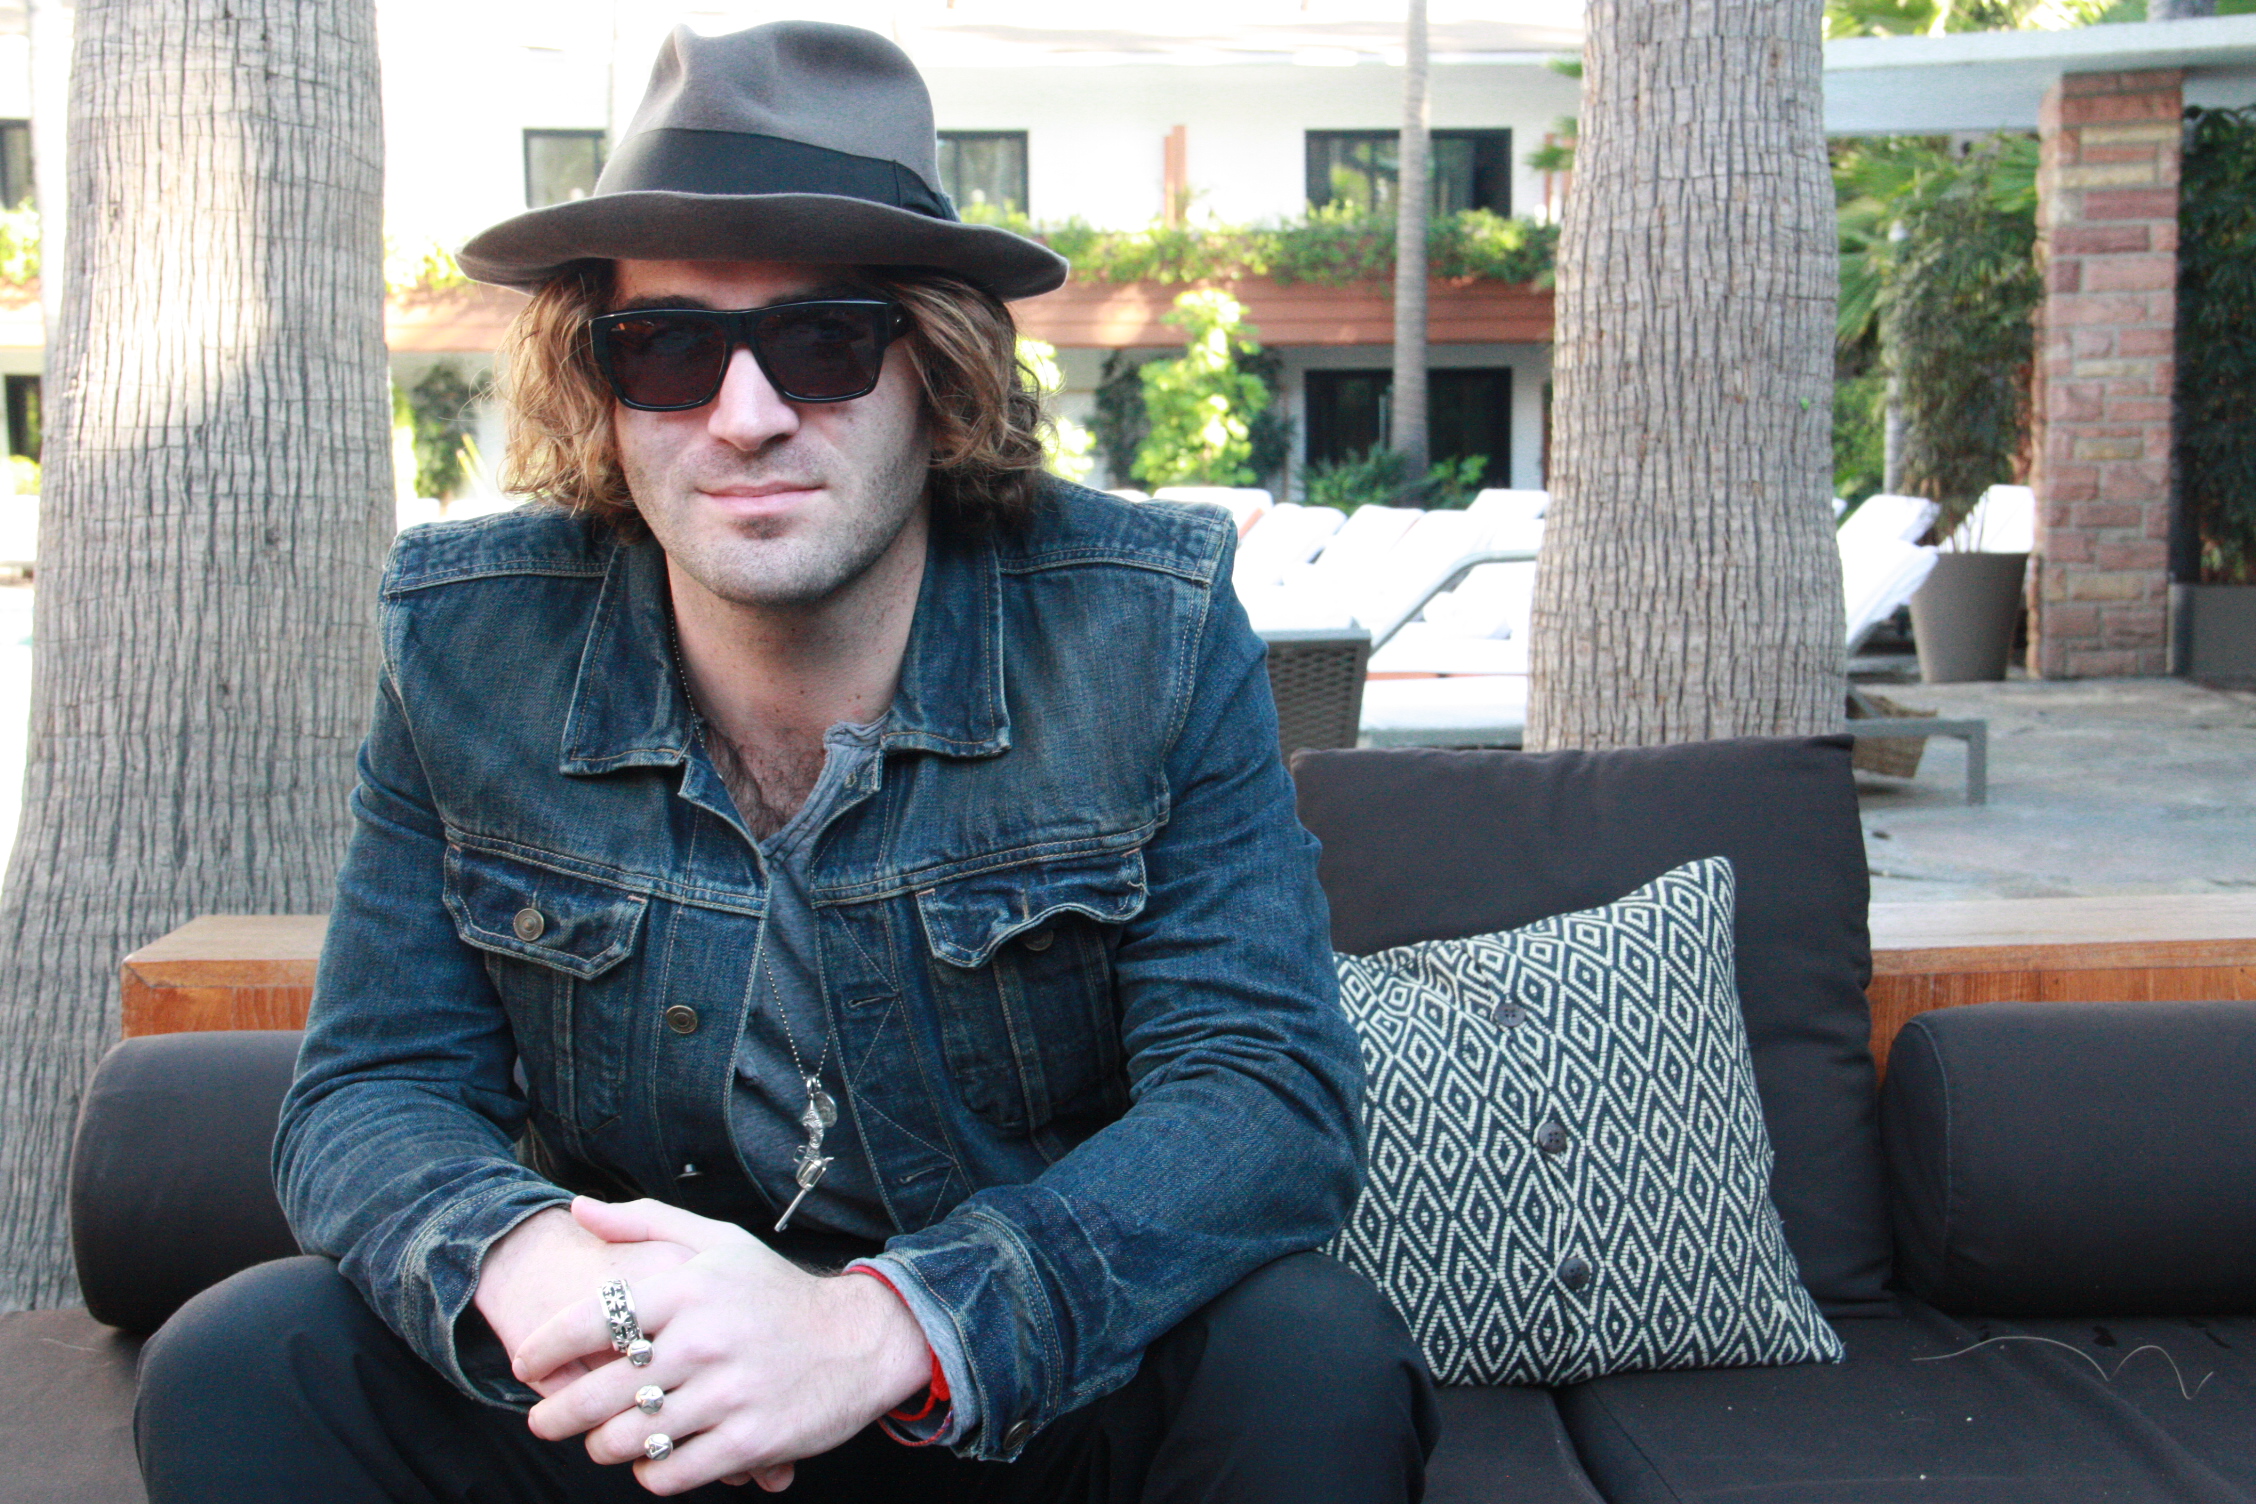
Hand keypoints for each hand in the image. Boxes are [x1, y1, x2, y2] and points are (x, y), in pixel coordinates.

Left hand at [513, 1197, 931, 1495]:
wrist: (861, 1341)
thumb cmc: (778, 1292)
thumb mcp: (719, 1242)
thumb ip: (645, 1222)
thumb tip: (579, 1209)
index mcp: (690, 1287)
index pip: (592, 1321)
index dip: (545, 1349)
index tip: (527, 1364)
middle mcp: (705, 1340)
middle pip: (597, 1393)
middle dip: (556, 1414)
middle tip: (545, 1420)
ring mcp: (728, 1394)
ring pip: (626, 1440)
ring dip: (600, 1446)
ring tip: (599, 1440)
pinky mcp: (749, 1442)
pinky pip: (668, 1473)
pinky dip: (647, 1473)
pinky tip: (648, 1459)